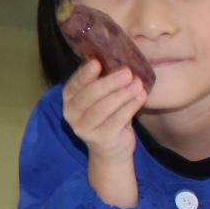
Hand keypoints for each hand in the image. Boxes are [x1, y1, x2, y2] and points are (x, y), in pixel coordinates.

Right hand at [62, 59, 144, 208]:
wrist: (111, 150)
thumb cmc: (106, 116)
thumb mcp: (100, 97)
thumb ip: (103, 81)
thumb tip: (118, 58)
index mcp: (69, 99)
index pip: (75, 83)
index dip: (85, 73)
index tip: (98, 62)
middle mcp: (71, 114)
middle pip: (89, 95)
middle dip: (109, 82)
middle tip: (127, 72)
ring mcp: (84, 129)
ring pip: (103, 108)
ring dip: (122, 94)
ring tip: (137, 84)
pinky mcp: (101, 139)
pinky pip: (117, 120)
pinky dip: (130, 107)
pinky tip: (141, 96)